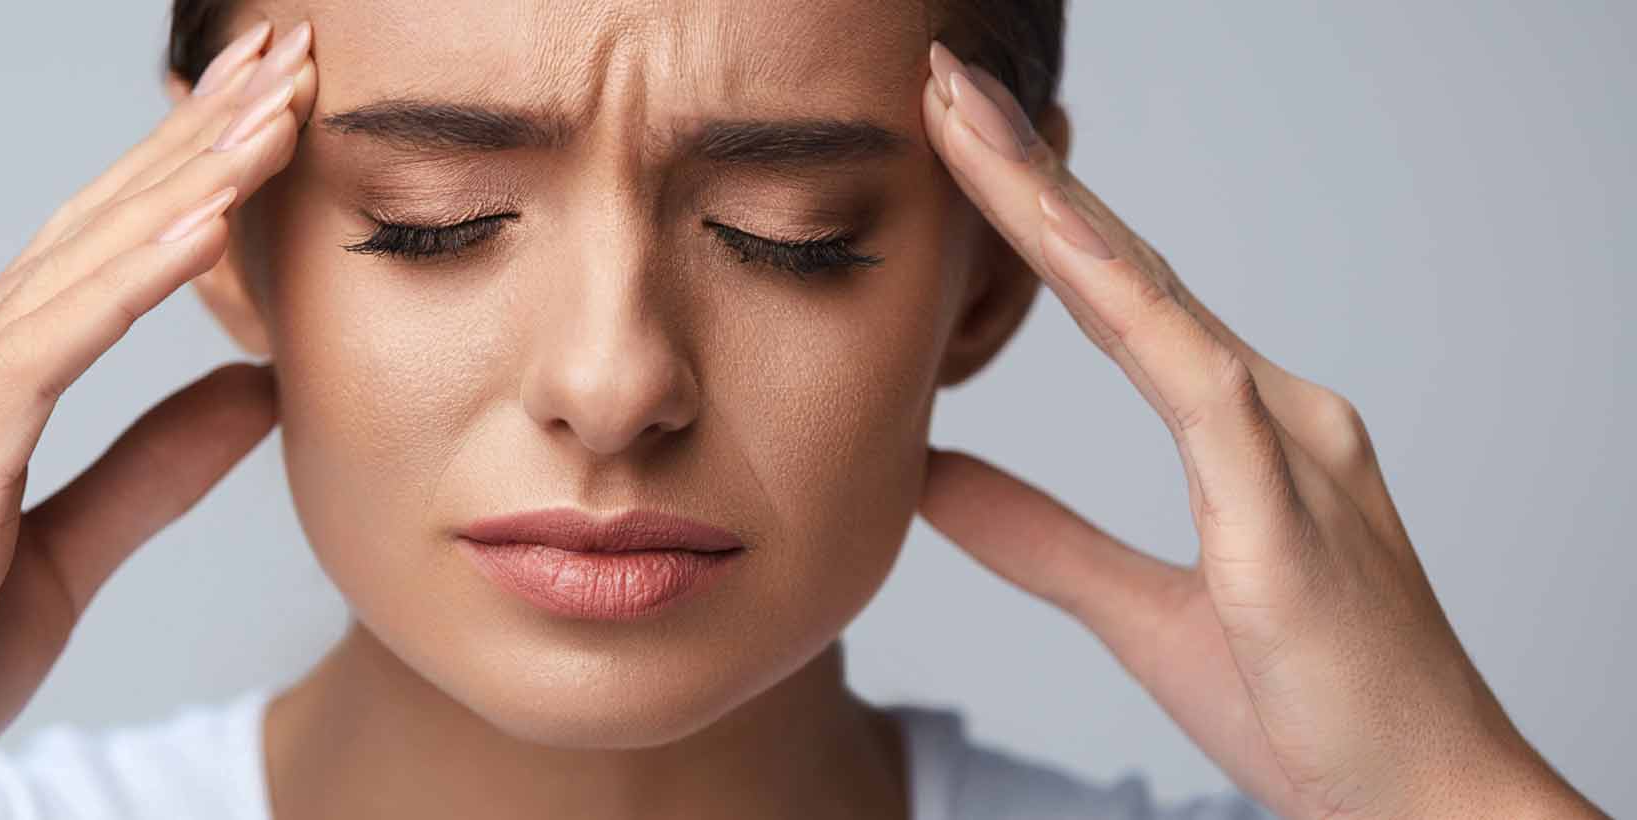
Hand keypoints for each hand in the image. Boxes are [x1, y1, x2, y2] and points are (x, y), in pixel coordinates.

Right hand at [0, 18, 316, 819]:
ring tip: (274, 106)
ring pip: (72, 267)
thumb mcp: (63, 563)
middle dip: (190, 136)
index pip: (88, 260)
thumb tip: (254, 389)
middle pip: (84, 230)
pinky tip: (202, 220)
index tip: (266, 117)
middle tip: (284, 54)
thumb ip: (152, 469)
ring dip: (182, 180)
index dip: (178, 179)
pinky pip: (42, 353)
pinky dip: (127, 281)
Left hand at [911, 43, 1602, 819]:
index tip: (954, 140)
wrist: (1425, 806)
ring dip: (1055, 210)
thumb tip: (932, 479)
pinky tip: (1066, 256)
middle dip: (1029, 172)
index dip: (1032, 214)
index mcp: (1241, 426)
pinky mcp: (1286, 519)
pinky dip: (1135, 320)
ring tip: (972, 127)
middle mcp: (1273, 410)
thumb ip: (1038, 538)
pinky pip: (1203, 397)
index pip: (1113, 294)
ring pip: (1151, 302)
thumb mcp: (1135, 615)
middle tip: (945, 83)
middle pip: (1126, 268)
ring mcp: (1290, 451)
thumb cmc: (1311, 709)